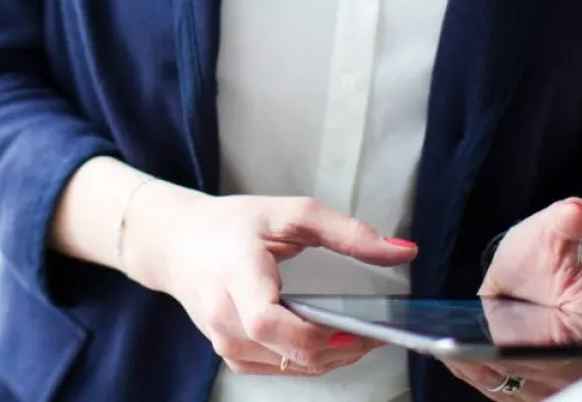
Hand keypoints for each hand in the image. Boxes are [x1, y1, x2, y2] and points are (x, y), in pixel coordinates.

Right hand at [124, 187, 416, 375]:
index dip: (316, 333)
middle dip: (343, 348)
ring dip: (333, 357)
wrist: (178, 244)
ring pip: (292, 367)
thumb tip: (403, 251)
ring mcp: (226, 343)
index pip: (269, 321)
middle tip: (379, 330)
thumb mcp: (289, 213)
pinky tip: (329, 339)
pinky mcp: (233, 356)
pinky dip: (311, 359)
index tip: (355, 328)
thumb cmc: (231, 226)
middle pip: (291, 353)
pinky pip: (282, 368)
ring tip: (361, 334)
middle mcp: (226, 318)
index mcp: (235, 275)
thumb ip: (347, 231)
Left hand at [443, 199, 581, 398]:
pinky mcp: (524, 387)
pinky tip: (450, 357)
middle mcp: (577, 364)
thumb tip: (576, 211)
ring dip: (479, 370)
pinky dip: (472, 373)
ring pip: (511, 385)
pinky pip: (495, 388)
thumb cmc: (545, 257)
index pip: (564, 351)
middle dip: (497, 361)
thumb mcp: (552, 232)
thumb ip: (564, 222)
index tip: (502, 341)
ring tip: (448, 350)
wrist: (535, 275)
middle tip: (460, 347)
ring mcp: (550, 381)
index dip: (533, 349)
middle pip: (533, 374)